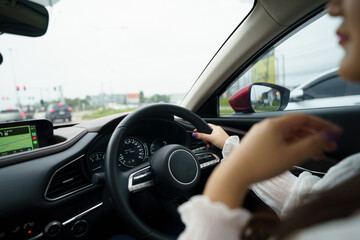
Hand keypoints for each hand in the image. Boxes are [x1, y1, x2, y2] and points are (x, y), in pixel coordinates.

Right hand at [192, 123, 228, 148]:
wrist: (229, 146)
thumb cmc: (222, 141)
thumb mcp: (210, 138)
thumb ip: (202, 136)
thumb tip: (195, 134)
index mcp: (215, 128)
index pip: (206, 126)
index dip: (201, 129)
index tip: (196, 132)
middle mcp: (217, 130)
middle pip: (207, 132)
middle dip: (205, 138)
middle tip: (205, 141)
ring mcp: (219, 135)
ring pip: (210, 137)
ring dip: (208, 141)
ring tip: (208, 145)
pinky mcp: (220, 139)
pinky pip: (213, 139)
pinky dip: (211, 143)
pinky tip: (210, 145)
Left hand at [203, 114, 341, 207]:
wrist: (233, 174)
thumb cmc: (258, 164)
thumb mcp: (291, 155)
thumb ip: (312, 145)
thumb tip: (327, 136)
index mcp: (275, 124)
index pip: (304, 119)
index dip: (322, 125)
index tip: (334, 132)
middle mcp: (267, 126)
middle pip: (296, 127)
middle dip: (314, 136)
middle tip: (327, 147)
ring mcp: (260, 135)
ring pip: (287, 135)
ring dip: (303, 143)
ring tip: (315, 155)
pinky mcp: (256, 144)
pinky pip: (278, 141)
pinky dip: (291, 147)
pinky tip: (296, 156)